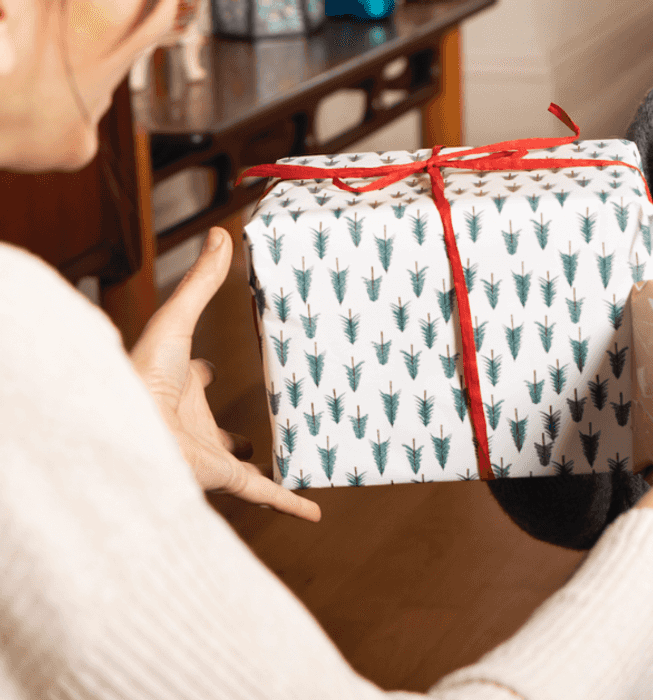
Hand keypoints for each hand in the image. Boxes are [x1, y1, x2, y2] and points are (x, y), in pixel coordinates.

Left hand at [130, 227, 320, 521]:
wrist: (129, 430)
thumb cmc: (140, 375)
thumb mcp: (177, 321)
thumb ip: (202, 282)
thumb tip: (222, 235)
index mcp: (179, 387)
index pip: (192, 377)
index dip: (202, 371)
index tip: (214, 366)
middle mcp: (192, 423)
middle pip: (212, 427)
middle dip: (228, 429)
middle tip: (254, 425)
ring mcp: (209, 453)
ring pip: (238, 464)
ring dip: (256, 464)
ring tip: (283, 461)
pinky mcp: (225, 478)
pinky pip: (265, 492)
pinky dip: (291, 503)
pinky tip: (315, 511)